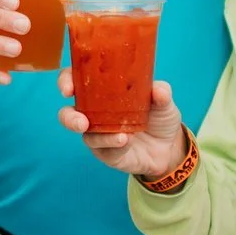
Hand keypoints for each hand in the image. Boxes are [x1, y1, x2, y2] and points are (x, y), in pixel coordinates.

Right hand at [56, 75, 187, 180]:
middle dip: (69, 118)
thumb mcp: (163, 102)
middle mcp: (94, 113)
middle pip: (68, 113)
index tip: (68, 88)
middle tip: (81, 121)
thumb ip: (161, 93)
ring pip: (86, 135)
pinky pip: (104, 150)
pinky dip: (114, 145)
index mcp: (102, 92)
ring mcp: (99, 134)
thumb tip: (158, 90)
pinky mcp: (107, 153)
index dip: (66, 81)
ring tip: (120, 135)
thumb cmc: (158, 117)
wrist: (169, 147)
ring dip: (99, 136)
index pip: (76, 81)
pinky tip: (126, 141)